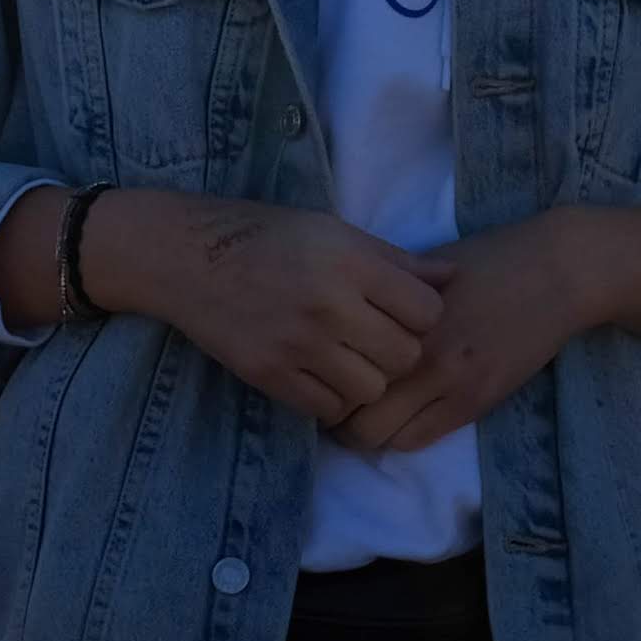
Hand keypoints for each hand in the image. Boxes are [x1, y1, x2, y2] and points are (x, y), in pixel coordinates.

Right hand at [61, 192, 443, 427]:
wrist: (187, 257)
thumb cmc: (266, 236)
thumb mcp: (333, 230)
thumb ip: (395, 260)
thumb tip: (454, 279)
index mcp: (348, 261)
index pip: (425, 312)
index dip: (420, 316)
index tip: (400, 311)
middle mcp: (328, 304)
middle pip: (404, 356)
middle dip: (397, 351)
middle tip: (374, 339)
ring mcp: (297, 345)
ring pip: (370, 389)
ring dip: (367, 379)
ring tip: (347, 359)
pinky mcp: (270, 375)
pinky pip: (328, 409)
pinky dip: (332, 398)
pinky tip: (319, 374)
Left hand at [334, 206, 640, 454]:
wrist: (555, 273)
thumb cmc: (485, 259)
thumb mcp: (424, 266)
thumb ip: (382, 295)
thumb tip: (340, 315)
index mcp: (399, 315)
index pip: (339, 364)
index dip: (323, 374)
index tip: (322, 372)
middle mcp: (419, 354)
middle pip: (352, 412)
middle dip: (337, 415)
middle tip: (336, 404)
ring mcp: (451, 384)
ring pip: (383, 437)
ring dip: (367, 432)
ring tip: (367, 416)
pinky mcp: (477, 402)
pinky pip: (420, 439)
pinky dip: (401, 435)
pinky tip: (401, 418)